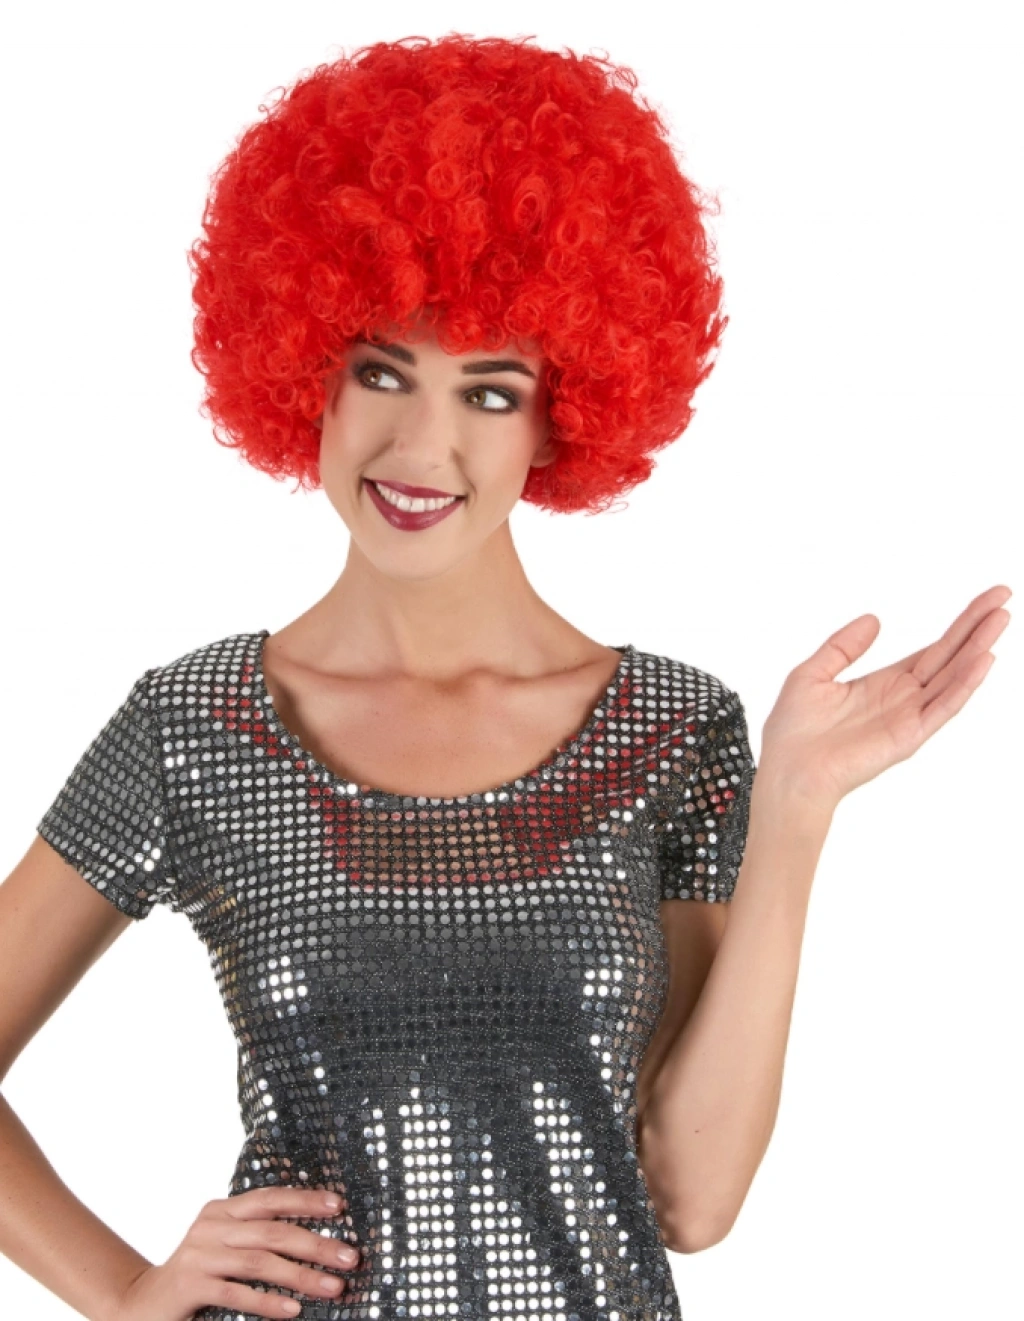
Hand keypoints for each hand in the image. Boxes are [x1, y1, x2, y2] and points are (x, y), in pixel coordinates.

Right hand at [112, 1187, 360, 1320]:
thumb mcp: (225, 1247)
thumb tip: (316, 1240)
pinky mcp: (190, 1284)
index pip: (271, 1198)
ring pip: (260, 1262)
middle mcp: (211, 1225)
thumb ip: (258, 1238)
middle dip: (316, 1243)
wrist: (140, 1305)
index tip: (340, 1206)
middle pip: (273, 1231)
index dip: (306, 1200)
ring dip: (302, 1275)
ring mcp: (199, 1254)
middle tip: (350, 1257)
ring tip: (333, 1288)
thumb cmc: (197, 1276)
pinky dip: (267, 1301)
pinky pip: (236, 1292)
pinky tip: (292, 1310)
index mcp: (223, 1209)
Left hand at [758, 584, 1011, 810]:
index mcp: (885, 683)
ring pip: (953, 677)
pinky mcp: (908, 736)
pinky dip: (964, 684)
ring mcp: (909, 717)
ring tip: (1001, 620)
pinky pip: (943, 706)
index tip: (985, 600)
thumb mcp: (812, 674)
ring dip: (978, 648)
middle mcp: (903, 699)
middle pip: (950, 657)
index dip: (959, 625)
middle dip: (977, 627)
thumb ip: (843, 647)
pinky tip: (983, 660)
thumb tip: (873, 619)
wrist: (788, 773)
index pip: (933, 650)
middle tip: (1003, 597)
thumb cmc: (793, 733)